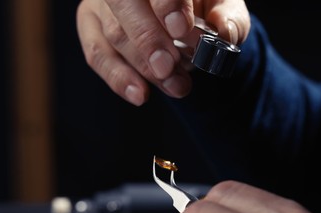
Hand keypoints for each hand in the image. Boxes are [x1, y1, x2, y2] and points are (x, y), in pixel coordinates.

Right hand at [76, 0, 249, 105]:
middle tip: (169, 67)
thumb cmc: (203, 10)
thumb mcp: (223, 9)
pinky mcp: (91, 24)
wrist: (181, 20)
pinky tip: (140, 95)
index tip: (180, 29)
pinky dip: (118, 78)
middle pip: (125, 3)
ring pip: (114, 33)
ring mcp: (103, 2)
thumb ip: (229, 18)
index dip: (166, 2)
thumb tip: (224, 31)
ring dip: (145, 67)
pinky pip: (96, 54)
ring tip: (176, 86)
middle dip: (148, 39)